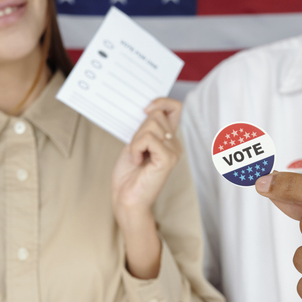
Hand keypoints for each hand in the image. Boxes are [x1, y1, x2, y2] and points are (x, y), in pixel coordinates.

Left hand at [112, 98, 181, 224]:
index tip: (145, 108)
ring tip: (137, 157)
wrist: (126, 199)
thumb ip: (146, 128)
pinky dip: (136, 148)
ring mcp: (173, 151)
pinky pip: (148, 139)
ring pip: (151, 126)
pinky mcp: (167, 159)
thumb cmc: (129, 175)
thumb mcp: (135, 143)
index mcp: (168, 139)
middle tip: (136, 149)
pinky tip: (138, 161)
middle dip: (140, 128)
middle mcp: (174, 144)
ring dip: (136, 140)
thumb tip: (150, 109)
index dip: (162, 102)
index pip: (175, 108)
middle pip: (157, 115)